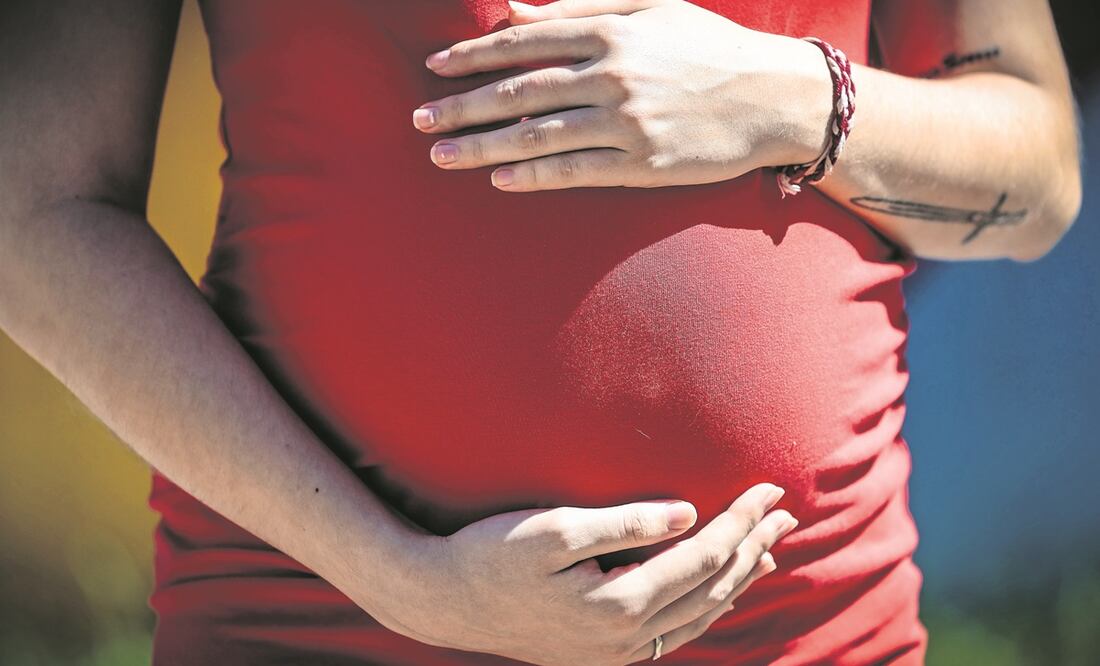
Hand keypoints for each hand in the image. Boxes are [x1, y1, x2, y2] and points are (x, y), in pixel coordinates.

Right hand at [382, 483, 795, 664]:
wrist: (442, 602)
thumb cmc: (490, 556)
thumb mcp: (554, 530)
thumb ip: (625, 524)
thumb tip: (687, 513)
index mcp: (619, 605)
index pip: (703, 556)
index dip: (741, 520)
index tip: (769, 490)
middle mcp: (626, 638)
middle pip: (711, 589)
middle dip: (752, 548)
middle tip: (786, 515)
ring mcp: (614, 651)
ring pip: (698, 616)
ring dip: (736, 581)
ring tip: (768, 553)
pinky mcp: (601, 651)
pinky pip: (673, 631)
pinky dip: (704, 606)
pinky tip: (713, 590)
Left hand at [413, 0, 831, 191]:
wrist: (776, 98)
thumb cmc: (711, 48)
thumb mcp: (652, 9)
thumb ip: (583, 8)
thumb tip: (516, 9)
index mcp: (612, 32)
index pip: (524, 42)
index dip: (473, 55)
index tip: (434, 68)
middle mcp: (613, 76)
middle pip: (519, 91)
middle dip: (462, 106)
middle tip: (419, 119)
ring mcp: (628, 123)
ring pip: (538, 135)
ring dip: (483, 146)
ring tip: (441, 155)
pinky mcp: (643, 164)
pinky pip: (576, 171)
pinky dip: (534, 176)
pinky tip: (500, 179)